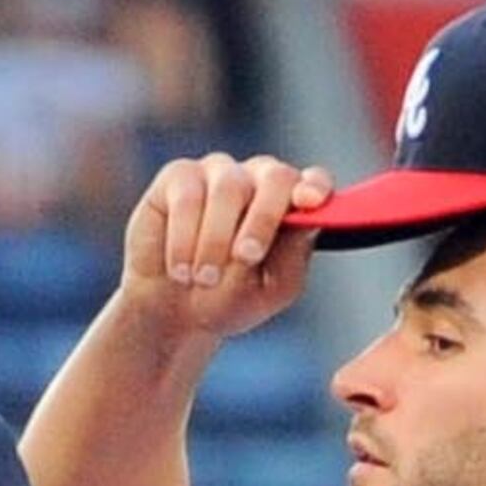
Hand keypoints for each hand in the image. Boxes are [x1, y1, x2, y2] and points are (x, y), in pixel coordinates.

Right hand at [121, 153, 334, 341]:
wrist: (171, 311)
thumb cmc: (226, 298)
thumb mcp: (269, 291)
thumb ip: (291, 257)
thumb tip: (305, 223)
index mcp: (289, 205)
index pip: (314, 181)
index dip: (315, 186)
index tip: (309, 203)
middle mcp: (258, 180)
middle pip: (275, 177)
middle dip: (263, 218)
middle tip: (246, 256)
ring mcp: (219, 174)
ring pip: (229, 188)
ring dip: (216, 241)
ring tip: (204, 280)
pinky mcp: (179, 178)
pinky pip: (187, 198)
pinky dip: (183, 240)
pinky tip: (179, 269)